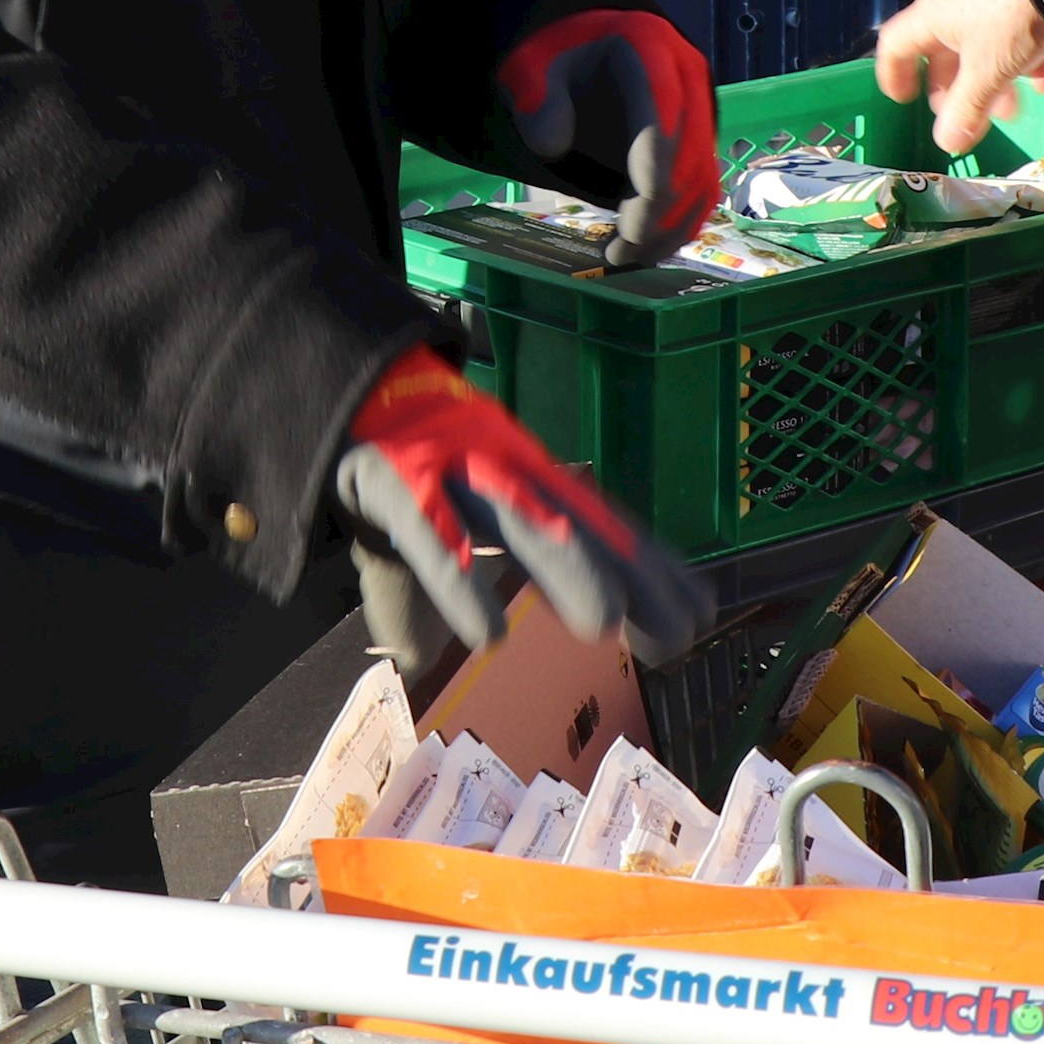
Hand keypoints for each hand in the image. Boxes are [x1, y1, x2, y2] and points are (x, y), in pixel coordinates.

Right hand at [333, 350, 714, 674]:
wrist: (342, 384)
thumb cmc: (404, 465)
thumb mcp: (442, 524)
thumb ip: (449, 584)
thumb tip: (433, 660)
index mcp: (529, 479)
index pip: (605, 525)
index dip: (653, 566)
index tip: (701, 614)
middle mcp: (507, 469)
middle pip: (582, 525)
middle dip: (635, 576)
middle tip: (678, 635)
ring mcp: (454, 467)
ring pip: (522, 518)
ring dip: (568, 568)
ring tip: (605, 625)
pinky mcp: (395, 477)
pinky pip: (432, 532)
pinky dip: (460, 581)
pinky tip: (486, 633)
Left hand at [498, 8, 714, 269]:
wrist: (588, 48)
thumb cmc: (560, 56)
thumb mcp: (531, 64)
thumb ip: (534, 97)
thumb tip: (550, 144)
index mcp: (648, 44)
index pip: (661, 106)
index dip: (654, 161)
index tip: (636, 212)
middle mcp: (685, 76)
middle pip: (687, 153)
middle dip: (657, 210)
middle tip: (620, 251)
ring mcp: (698, 110)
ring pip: (701, 178)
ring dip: (670, 226)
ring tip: (625, 258)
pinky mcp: (698, 141)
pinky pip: (703, 188)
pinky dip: (680, 224)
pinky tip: (648, 250)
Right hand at [875, 0, 1043, 157]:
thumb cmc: (1011, 20)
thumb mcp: (987, 73)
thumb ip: (966, 109)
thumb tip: (947, 142)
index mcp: (930, 16)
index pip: (894, 46)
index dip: (892, 76)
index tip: (903, 100)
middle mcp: (951, 2)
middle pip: (939, 51)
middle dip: (953, 90)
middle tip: (965, 117)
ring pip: (978, 45)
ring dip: (991, 81)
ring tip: (1011, 109)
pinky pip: (1008, 31)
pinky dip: (1020, 59)